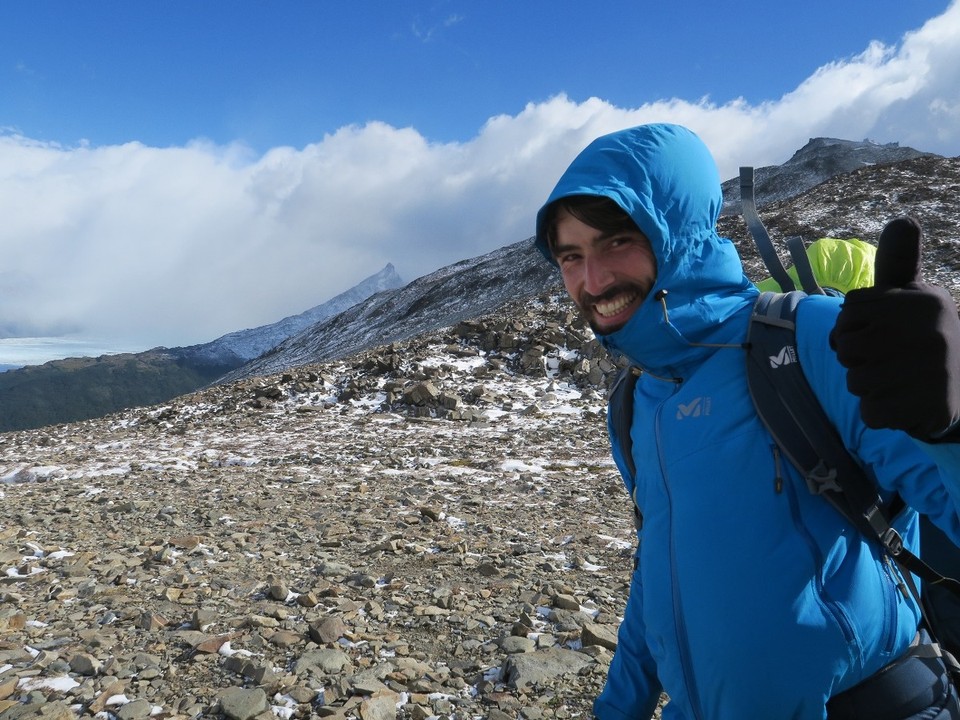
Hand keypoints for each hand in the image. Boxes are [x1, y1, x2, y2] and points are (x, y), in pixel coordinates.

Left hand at [829, 217, 959, 440]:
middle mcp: (931, 331)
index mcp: (925, 301)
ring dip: (867, 385)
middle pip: (846, 346)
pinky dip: (879, 411)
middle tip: (888, 358)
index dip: (854, 325)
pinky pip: (869, 412)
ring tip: (898, 380)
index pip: (850, 309)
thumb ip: (899, 264)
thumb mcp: (914, 298)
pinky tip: (903, 403)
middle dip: (857, 357)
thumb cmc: (922, 339)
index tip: (880, 331)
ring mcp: (928, 371)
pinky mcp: (923, 407)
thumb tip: (903, 219)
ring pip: (854, 380)